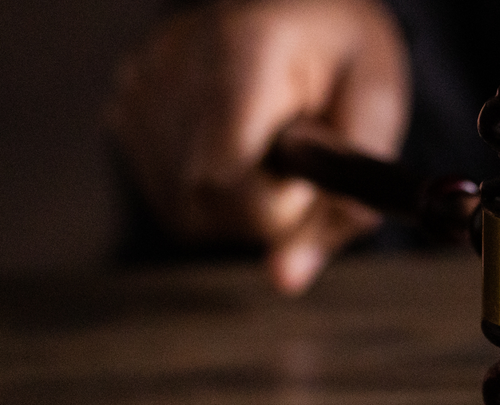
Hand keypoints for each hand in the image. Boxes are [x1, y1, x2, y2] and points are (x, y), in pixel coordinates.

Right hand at [106, 0, 410, 294]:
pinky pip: (167, 196)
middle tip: (297, 158)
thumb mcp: (375, 112)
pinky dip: (210, 192)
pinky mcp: (123, 107)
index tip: (308, 173)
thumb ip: (342, 203)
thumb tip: (285, 282)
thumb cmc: (344, 55)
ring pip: (183, 211)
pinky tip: (235, 143)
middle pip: (202, 204)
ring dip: (237, 204)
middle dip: (263, 208)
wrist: (297, 5)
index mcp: (244, 50)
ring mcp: (139, 86)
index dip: (276, 205)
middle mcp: (174, 63)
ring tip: (267, 143)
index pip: (225, 179)